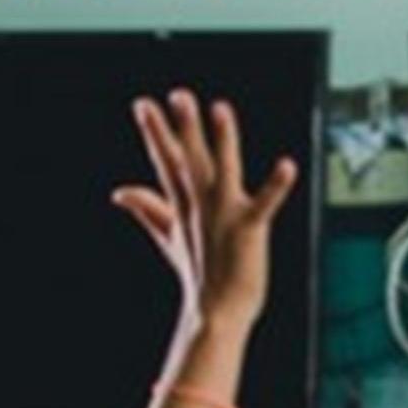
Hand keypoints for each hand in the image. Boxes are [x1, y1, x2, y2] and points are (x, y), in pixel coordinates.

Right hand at [113, 90, 297, 331]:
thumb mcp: (168, 237)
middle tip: (178, 95)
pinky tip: (288, 165)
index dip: (156, 133)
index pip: (167, 162)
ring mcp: (224, 216)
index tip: (144, 105)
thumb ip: (147, 209)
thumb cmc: (199, 275)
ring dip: (222, 140)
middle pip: (190, 160)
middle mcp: (201, 206)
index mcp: (184, 204)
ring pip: (222, 170)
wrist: (216, 313)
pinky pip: (264, 204)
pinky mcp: (249, 229)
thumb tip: (119, 192)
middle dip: (184, 127)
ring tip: (220, 108)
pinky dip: (276, 186)